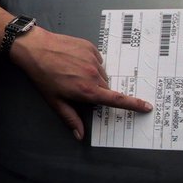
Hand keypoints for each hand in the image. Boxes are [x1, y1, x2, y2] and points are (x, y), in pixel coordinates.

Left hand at [9, 25, 152, 140]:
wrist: (35, 48)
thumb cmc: (43, 76)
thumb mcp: (55, 101)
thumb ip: (70, 119)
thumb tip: (79, 135)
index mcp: (87, 91)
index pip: (116, 100)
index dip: (134, 105)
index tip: (147, 107)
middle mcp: (94, 75)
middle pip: (105, 88)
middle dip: (96, 91)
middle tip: (76, 88)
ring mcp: (93, 60)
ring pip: (101, 74)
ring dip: (92, 77)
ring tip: (72, 73)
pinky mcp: (90, 48)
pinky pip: (96, 59)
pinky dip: (89, 63)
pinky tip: (73, 62)